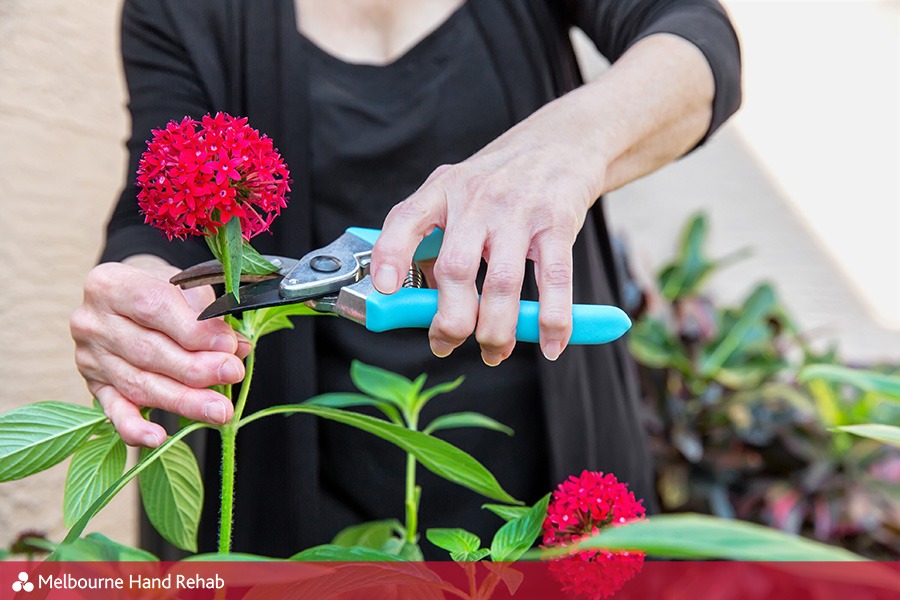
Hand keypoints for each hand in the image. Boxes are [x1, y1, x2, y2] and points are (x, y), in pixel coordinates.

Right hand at [70, 256, 250, 446]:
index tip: (227, 344)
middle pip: (147, 351)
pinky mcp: (94, 386)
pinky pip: (114, 412)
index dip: (193, 330)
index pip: (153, 307)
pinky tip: (158, 438)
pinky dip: (135, 428)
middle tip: (232, 374)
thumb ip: (206, 311)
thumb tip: (234, 345)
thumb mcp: (182, 285)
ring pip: (139, 384)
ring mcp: (89, 357)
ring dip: (183, 401)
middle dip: (195, 368)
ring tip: (219, 410)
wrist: (128, 300)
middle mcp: (91, 321)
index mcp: (110, 284)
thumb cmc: (160, 290)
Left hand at [370, 109, 602, 365]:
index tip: (384, 289)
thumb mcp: (456, 192)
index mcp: (442, 190)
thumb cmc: (499, 180)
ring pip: (503, 283)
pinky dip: (552, 319)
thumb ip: (434, 237)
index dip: (391, 255)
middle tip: (447, 344)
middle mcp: (477, 199)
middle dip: (451, 320)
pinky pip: (554, 280)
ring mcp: (518, 211)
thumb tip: (417, 304)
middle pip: (456, 269)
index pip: (406, 219)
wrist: (560, 142)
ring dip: (497, 330)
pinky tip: (550, 344)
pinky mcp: (557, 223)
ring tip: (494, 353)